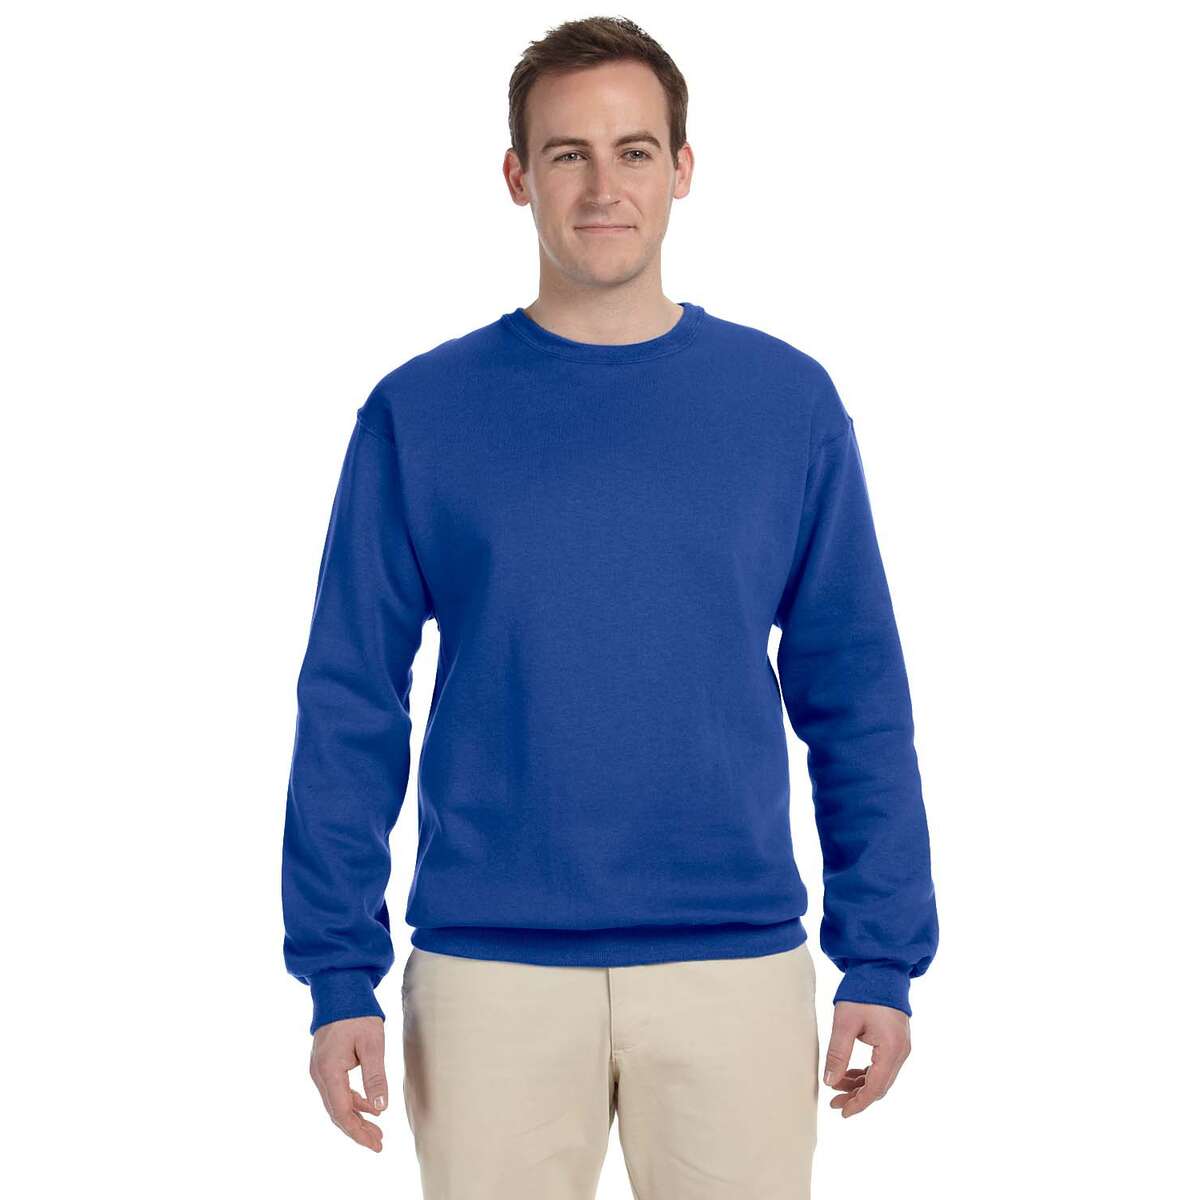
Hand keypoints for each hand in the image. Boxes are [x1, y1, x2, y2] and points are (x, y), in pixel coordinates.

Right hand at [309, 1015, 388, 1150]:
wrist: (339, 989)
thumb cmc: (358, 1014)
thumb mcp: (373, 1044)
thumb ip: (375, 1077)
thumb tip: (380, 1109)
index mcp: (328, 1070)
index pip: (341, 1112)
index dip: (358, 1132)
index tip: (375, 1144)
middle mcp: (319, 1074)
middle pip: (337, 1112)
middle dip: (357, 1130)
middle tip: (379, 1143)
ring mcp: (319, 1070)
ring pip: (336, 1103)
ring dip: (355, 1118)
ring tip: (376, 1131)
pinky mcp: (324, 1065)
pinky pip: (336, 1091)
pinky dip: (352, 1102)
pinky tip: (367, 1108)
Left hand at [822, 1001, 910, 1117]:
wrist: (880, 968)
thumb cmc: (862, 993)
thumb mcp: (845, 1023)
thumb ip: (837, 1054)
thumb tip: (829, 1082)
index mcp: (892, 1049)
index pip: (875, 1087)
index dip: (858, 1103)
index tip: (842, 1112)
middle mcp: (902, 1051)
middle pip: (880, 1086)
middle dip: (857, 1096)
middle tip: (834, 1102)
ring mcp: (901, 1046)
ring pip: (881, 1077)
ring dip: (860, 1084)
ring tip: (836, 1086)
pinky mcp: (896, 1041)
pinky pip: (882, 1066)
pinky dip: (866, 1072)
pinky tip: (848, 1073)